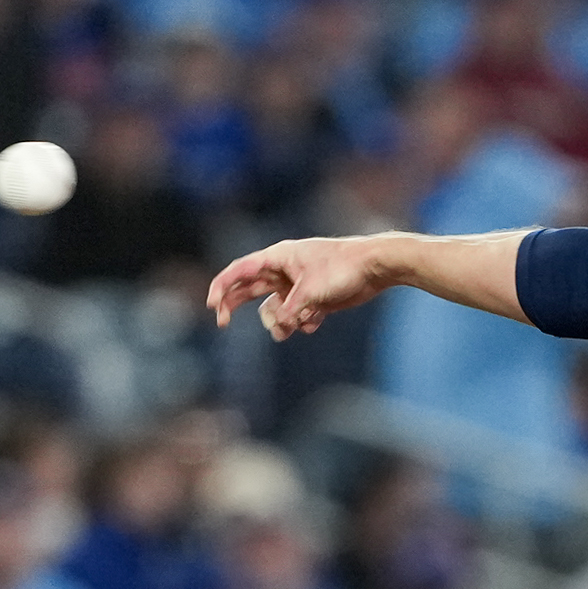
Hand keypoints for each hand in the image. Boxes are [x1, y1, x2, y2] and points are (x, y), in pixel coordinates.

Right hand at [207, 235, 396, 341]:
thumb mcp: (311, 292)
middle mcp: (283, 271)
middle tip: (222, 323)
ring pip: (274, 310)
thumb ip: (291, 312)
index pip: (239, 271)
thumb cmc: (342, 269)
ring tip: (294, 326)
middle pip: (248, 290)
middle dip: (234, 306)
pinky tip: (315, 321)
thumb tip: (281, 330)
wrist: (375, 268)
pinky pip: (296, 317)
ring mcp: (297, 286)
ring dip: (279, 323)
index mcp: (277, 258)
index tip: (212, 306)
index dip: (221, 287)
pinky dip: (301, 324)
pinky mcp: (313, 300)